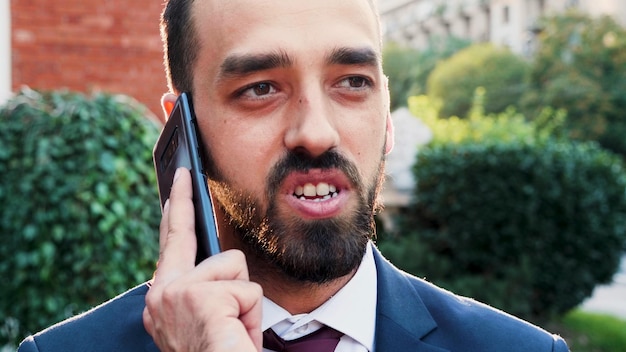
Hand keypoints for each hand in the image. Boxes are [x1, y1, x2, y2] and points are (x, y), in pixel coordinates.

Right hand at [143, 168, 262, 351]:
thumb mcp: (211, 318)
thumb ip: (210, 286)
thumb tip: (227, 259)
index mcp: (163, 299)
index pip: (171, 244)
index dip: (174, 209)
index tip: (177, 182)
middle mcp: (160, 294)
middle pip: (181, 232)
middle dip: (183, 198)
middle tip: (183, 167)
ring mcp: (176, 294)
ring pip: (233, 266)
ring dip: (244, 301)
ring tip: (234, 330)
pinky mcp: (199, 297)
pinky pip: (247, 290)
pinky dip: (252, 315)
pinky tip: (237, 335)